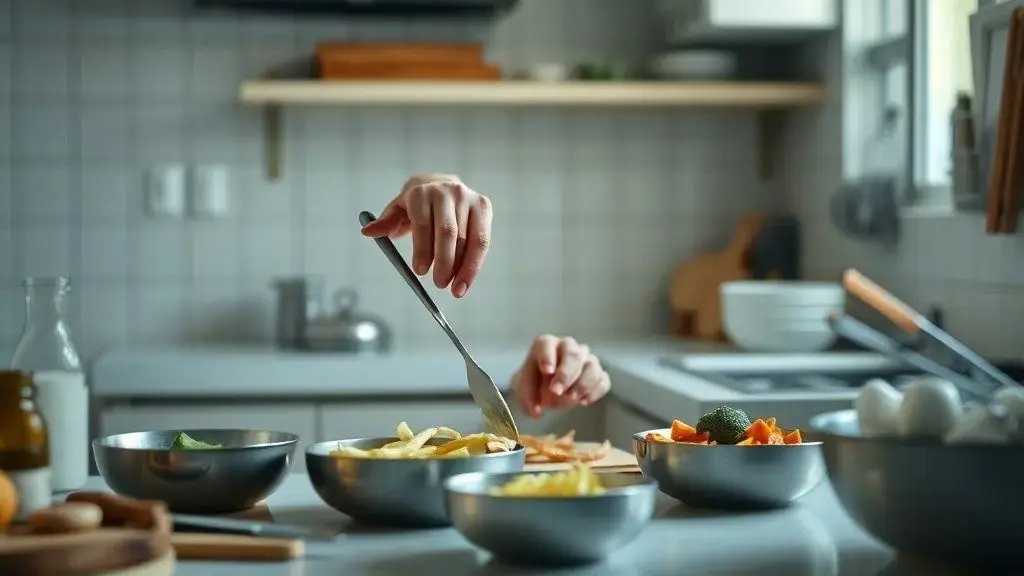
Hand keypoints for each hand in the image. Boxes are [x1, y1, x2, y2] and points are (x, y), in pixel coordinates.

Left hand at [360, 173, 492, 297]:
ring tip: (455, 290)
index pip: (422, 223)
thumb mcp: (398, 210)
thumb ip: (386, 223)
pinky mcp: (484, 207)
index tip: (419, 272)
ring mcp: (469, 198)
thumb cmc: (417, 203)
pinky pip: (482, 241)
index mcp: (422, 192)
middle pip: (448, 232)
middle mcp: (448, 191)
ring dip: (462, 268)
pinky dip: (475, 265)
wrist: (441, 184)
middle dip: (444, 261)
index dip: (422, 249)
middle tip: (439, 284)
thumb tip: (367, 231)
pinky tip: (466, 281)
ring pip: (468, 239)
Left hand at [512, 335, 610, 417]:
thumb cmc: (533, 387)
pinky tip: (583, 402)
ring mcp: (585, 359)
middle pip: (573, 353)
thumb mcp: (524, 393)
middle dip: (566, 373)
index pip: (547, 344)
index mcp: (545, 345)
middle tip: (557, 391)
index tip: (547, 371)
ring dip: (582, 383)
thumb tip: (537, 411)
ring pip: (592, 364)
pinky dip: (596, 391)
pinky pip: (603, 379)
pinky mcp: (597, 374)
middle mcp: (567, 347)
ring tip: (571, 399)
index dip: (548, 356)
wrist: (544, 392)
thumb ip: (528, 399)